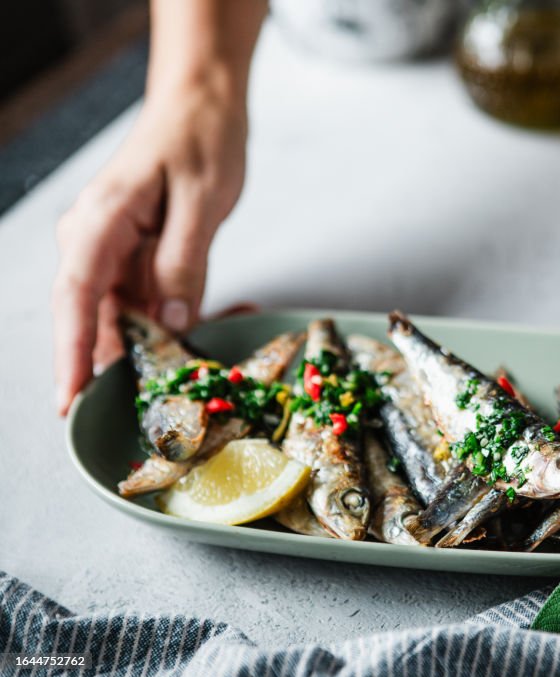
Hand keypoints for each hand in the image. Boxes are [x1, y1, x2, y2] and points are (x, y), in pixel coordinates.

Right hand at [52, 85, 246, 413]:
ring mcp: (114, 249)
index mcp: (101, 220)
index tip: (70, 397)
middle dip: (116, 362)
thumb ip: (184, 261)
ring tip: (191, 366)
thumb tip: (171, 318)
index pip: (76, 295)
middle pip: (93, 315)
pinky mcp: (138, 256)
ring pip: (122, 315)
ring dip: (152, 345)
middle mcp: (96, 238)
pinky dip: (170, 322)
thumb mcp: (203, 200)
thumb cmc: (201, 138)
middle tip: (147, 404)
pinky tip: (205, 331)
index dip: (71, 352)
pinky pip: (146, 301)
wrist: (202, 104)